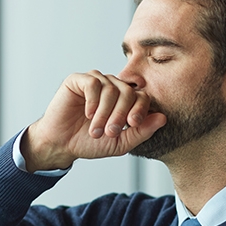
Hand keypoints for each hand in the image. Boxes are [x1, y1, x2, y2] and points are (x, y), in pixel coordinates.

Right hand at [21, 70, 166, 171]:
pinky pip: (93, 83)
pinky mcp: (78, 80)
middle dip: (120, 114)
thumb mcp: (120, 143)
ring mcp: (95, 82)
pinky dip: (93, 100)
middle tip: (110, 132)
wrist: (62, 144)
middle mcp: (112, 87)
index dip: (139, 109)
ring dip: (104, 112)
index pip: (141, 96)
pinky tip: (87, 114)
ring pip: (111, 88)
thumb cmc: (89, 143)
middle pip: (127, 91)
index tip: (132, 124)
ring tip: (95, 129)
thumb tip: (163, 118)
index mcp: (124, 100)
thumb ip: (141, 132)